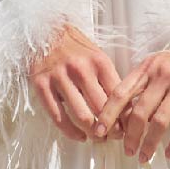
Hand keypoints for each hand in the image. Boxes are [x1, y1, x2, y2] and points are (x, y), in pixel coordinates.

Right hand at [27, 21, 127, 142]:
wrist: (44, 31)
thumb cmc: (75, 48)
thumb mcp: (97, 57)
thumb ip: (109, 80)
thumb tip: (124, 110)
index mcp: (99, 62)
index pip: (118, 96)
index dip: (124, 117)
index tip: (128, 128)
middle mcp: (80, 69)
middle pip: (101, 109)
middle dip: (110, 129)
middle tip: (113, 138)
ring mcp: (59, 77)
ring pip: (81, 116)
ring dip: (92, 133)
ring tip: (97, 138)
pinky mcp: (41, 85)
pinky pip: (58, 117)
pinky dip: (71, 132)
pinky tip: (79, 136)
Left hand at [96, 35, 169, 163]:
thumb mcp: (155, 64)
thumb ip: (140, 85)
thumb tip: (124, 115)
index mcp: (147, 67)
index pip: (122, 93)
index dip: (108, 114)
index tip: (100, 131)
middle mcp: (163, 75)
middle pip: (140, 111)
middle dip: (131, 135)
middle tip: (127, 150)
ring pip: (161, 120)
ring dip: (150, 142)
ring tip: (144, 156)